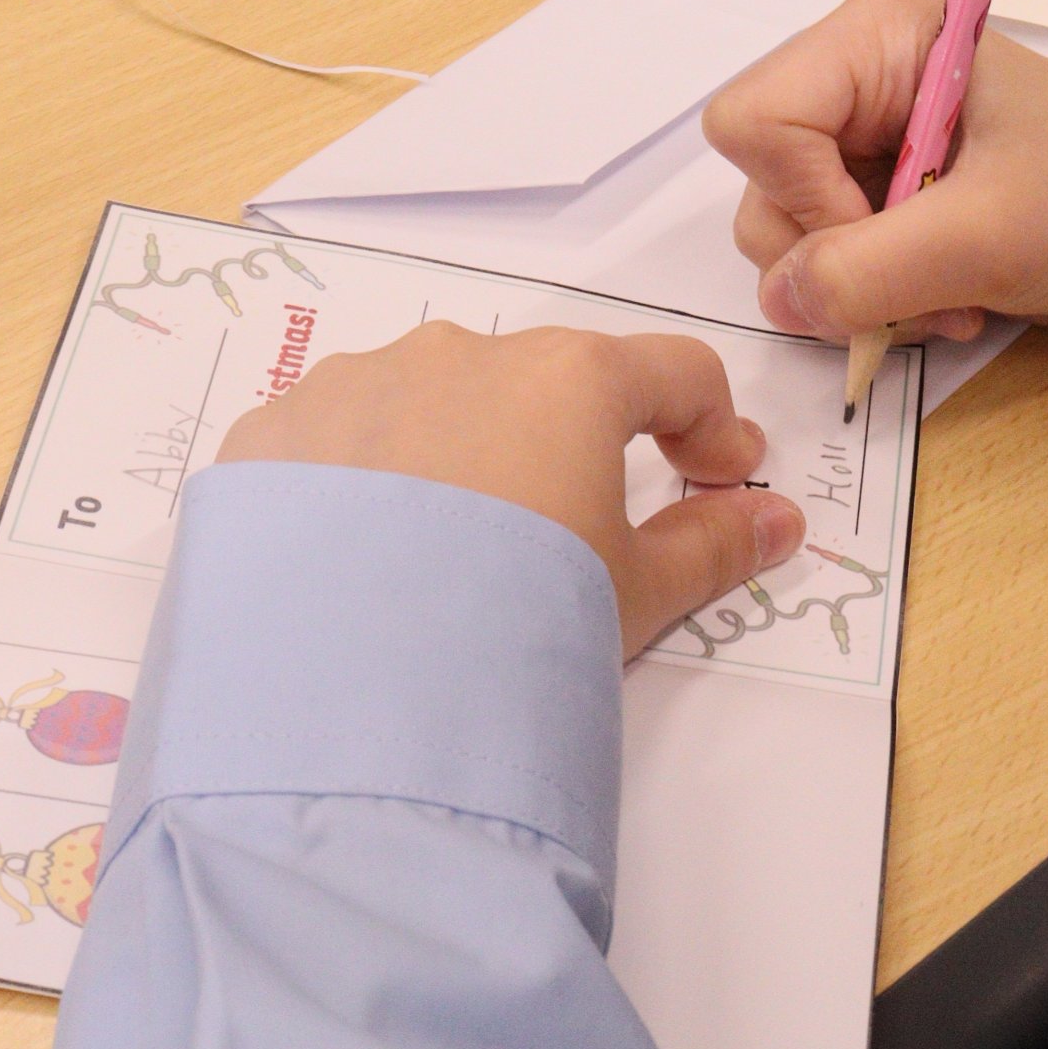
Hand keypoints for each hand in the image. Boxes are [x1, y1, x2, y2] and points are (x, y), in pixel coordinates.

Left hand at [216, 323, 805, 657]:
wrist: (346, 693)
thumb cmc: (519, 626)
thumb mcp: (634, 596)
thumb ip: (713, 546)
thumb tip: (779, 520)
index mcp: (567, 379)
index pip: (672, 372)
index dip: (711, 426)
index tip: (719, 478)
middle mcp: (458, 355)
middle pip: (542, 384)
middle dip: (571, 444)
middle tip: (576, 530)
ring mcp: (352, 386)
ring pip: (429, 405)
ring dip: (458, 459)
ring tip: (451, 561)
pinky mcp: (268, 435)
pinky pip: (335, 443)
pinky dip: (362, 485)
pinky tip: (363, 564)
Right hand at [702, 0, 1047, 343]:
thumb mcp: (990, 233)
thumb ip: (872, 268)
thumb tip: (781, 299)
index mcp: (875, 42)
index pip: (754, 120)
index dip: (801, 197)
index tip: (885, 232)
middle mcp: (853, 85)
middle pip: (760, 187)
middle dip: (836, 259)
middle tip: (930, 286)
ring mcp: (861, 147)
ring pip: (784, 241)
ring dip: (861, 294)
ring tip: (950, 298)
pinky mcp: (877, 202)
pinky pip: (826, 269)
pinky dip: (876, 302)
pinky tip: (946, 300)